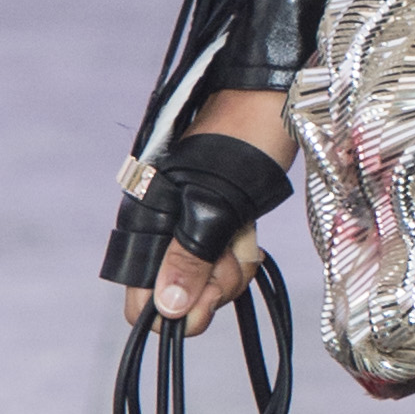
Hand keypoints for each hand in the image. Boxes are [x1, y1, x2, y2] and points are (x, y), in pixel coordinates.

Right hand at [119, 87, 295, 338]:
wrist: (274, 103)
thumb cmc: (244, 141)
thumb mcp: (215, 203)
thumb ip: (188, 259)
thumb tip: (167, 309)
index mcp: (146, 224)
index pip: (141, 302)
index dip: (174, 310)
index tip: (207, 289)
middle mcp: (163, 233)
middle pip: (179, 301)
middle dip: (212, 286)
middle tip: (232, 251)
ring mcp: (191, 232)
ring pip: (206, 287)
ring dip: (233, 269)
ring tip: (243, 232)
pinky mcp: (218, 229)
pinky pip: (225, 267)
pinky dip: (241, 256)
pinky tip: (249, 232)